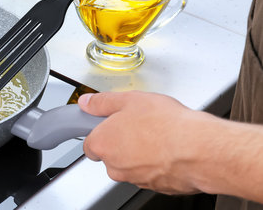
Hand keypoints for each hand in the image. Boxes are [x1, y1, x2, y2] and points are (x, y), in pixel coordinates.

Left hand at [78, 91, 213, 193]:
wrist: (200, 149)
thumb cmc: (166, 125)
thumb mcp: (129, 100)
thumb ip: (102, 102)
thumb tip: (87, 102)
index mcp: (103, 144)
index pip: (90, 143)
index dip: (101, 132)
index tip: (110, 123)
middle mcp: (116, 167)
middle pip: (111, 155)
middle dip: (122, 142)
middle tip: (139, 124)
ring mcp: (136, 179)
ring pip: (132, 165)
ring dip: (141, 152)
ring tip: (158, 134)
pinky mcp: (158, 187)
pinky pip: (152, 173)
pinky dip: (158, 163)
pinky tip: (170, 148)